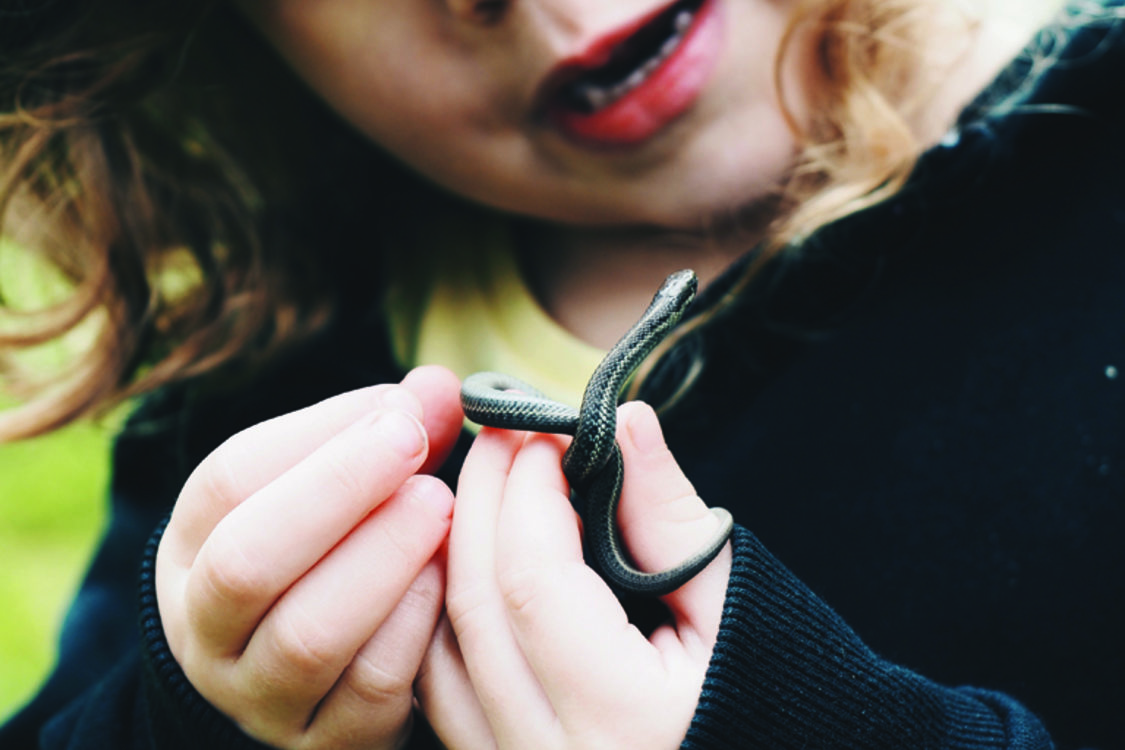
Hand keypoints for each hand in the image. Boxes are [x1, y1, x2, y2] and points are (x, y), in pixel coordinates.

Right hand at [155, 366, 463, 748]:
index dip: (321, 439)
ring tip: (443, 509)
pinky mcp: (322, 742)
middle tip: (415, 448)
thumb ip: (379, 431)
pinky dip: (415, 629)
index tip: (400, 410)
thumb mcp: (326, 486)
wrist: (292, 671)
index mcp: (196, 544)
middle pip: (248, 563)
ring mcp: (259, 696)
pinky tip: (450, 582)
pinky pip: (369, 693)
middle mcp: (209, 629)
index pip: (230, 484)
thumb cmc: (321, 550)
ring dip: (385, 561)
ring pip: (309, 636)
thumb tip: (438, 386)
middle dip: (340, 492)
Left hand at [417, 401, 731, 749]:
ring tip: (489, 487)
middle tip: (505, 433)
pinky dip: (448, 614)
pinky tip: (475, 562)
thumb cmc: (775, 704)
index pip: (534, 577)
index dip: (528, 489)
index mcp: (622, 722)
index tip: (548, 432)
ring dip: (454, 554)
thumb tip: (626, 423)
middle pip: (475, 603)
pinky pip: (444, 690)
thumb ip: (673, 519)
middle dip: (481, 500)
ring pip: (441, 649)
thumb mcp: (740, 610)